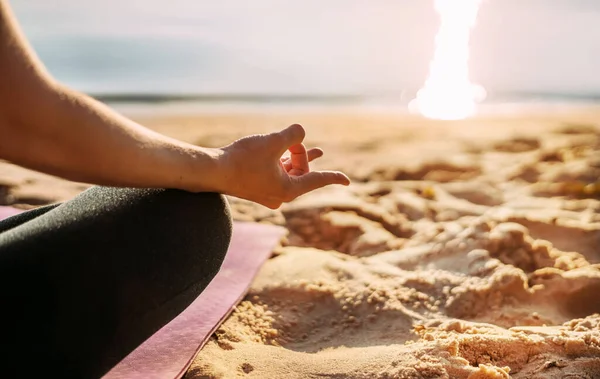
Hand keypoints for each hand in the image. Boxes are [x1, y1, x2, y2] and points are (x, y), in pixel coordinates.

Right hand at [216, 124, 349, 208]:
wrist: (211, 171)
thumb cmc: (242, 159)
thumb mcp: (272, 141)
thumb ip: (293, 134)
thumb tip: (300, 132)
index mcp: (288, 190)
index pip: (317, 181)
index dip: (334, 177)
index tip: (348, 181)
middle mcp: (280, 196)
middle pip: (302, 173)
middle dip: (301, 155)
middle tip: (292, 140)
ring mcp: (268, 193)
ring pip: (290, 173)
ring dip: (295, 158)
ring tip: (313, 150)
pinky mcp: (257, 188)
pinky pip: (278, 174)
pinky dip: (283, 162)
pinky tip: (287, 154)